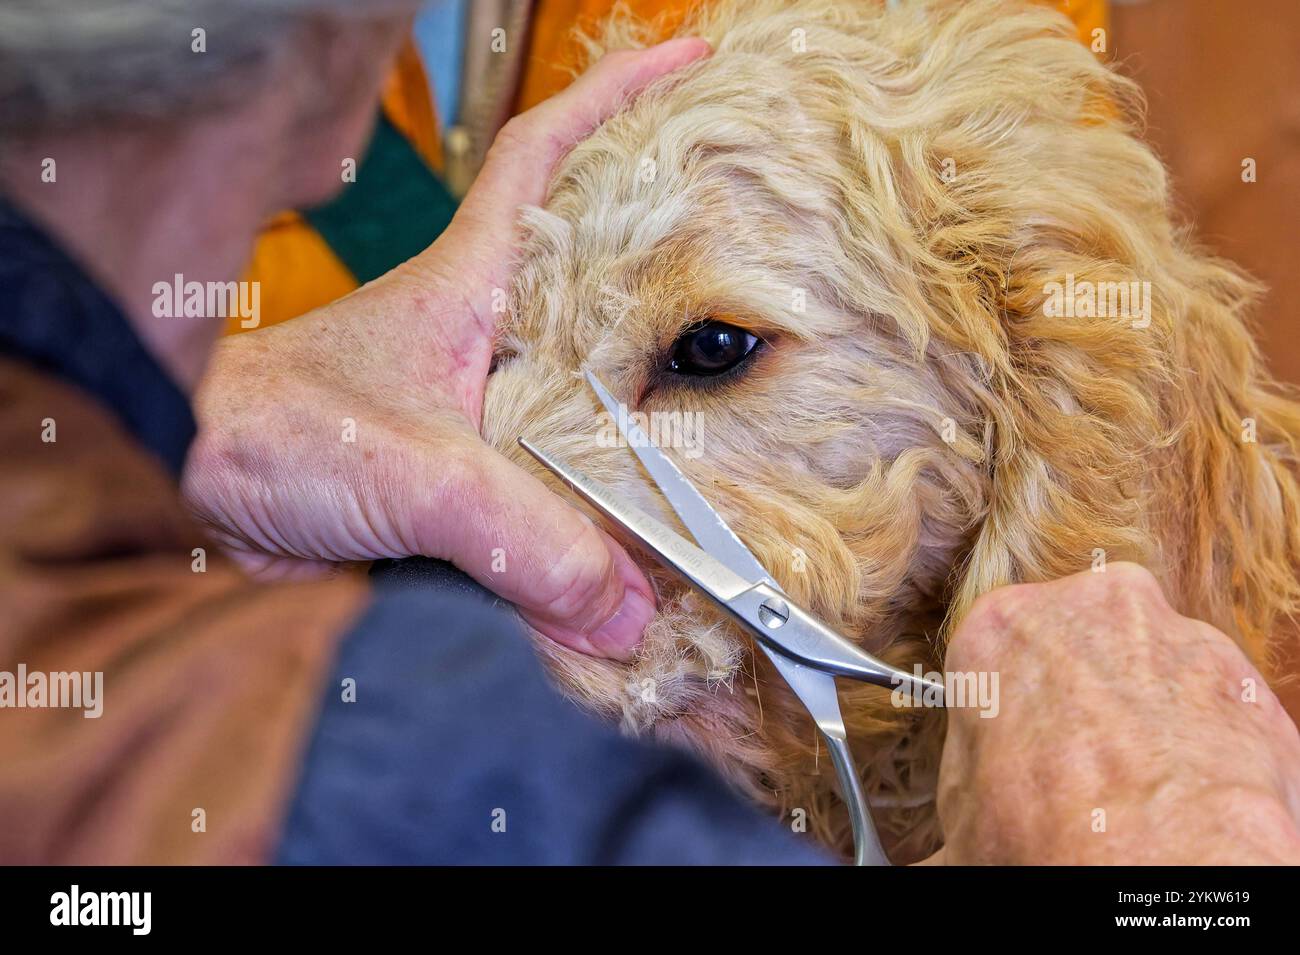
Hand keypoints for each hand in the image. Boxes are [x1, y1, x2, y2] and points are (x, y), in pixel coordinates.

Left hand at [183, 38, 711, 658]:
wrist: (187, 499)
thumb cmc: (268, 437)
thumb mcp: (412, 470)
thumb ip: (520, 535)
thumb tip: (624, 607)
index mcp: (470, 287)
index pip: (545, 156)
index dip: (616, 103)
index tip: (686, 67)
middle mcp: (482, 339)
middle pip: (593, 277)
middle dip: (665, 256)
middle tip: (748, 249)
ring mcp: (473, 409)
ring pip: (581, 391)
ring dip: (641, 407)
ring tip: (725, 408)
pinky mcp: (459, 479)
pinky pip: (550, 481)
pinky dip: (594, 504)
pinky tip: (636, 532)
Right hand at [928, 563, 1299, 863]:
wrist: (1156, 855)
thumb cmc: (1047, 827)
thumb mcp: (962, 805)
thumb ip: (972, 762)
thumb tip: (975, 795)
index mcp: (1000, 626)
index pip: (1002, 647)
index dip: (1013, 699)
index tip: (1021, 736)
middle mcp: (1084, 606)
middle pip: (1080, 637)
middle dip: (1082, 688)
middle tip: (1080, 757)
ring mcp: (1165, 630)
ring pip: (1148, 659)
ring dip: (1143, 706)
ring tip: (1137, 776)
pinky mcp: (1233, 667)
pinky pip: (1207, 693)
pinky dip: (1198, 730)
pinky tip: (1182, 779)